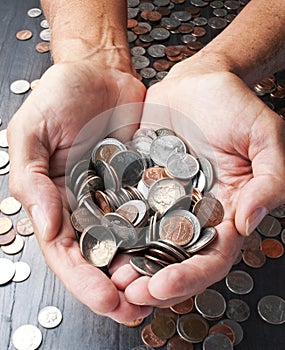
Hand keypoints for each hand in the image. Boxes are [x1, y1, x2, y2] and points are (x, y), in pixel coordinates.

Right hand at [7, 59, 152, 321]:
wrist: (99, 71)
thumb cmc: (60, 96)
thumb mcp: (31, 132)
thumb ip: (31, 179)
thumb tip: (47, 226)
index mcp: (57, 201)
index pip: (67, 252)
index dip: (84, 281)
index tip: (107, 300)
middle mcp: (88, 205)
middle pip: (100, 257)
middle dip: (117, 288)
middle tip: (138, 311)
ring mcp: (117, 196)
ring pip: (129, 243)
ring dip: (143, 270)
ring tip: (161, 293)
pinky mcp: (143, 182)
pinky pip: (153, 212)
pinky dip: (162, 235)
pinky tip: (177, 254)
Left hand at [111, 59, 284, 307]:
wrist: (200, 81)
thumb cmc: (236, 106)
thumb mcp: (265, 138)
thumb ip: (270, 181)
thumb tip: (250, 223)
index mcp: (225, 211)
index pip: (211, 256)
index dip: (189, 276)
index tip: (162, 286)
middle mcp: (192, 211)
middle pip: (174, 258)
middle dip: (151, 279)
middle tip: (126, 293)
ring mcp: (163, 199)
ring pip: (144, 239)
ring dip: (127, 260)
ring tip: (106, 273)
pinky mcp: (139, 181)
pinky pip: (125, 206)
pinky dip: (112, 224)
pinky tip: (95, 235)